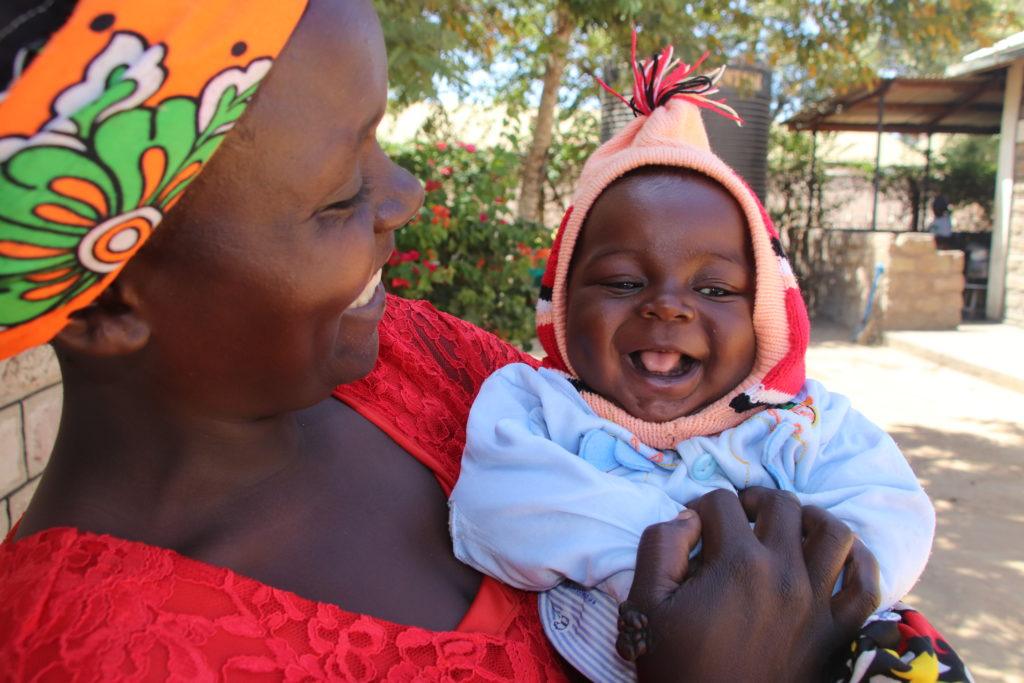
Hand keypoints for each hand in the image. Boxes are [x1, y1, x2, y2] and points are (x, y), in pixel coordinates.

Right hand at [627, 488, 879, 681]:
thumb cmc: (677, 667)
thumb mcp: (645, 605)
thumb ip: (660, 547)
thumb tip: (689, 518)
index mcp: (737, 565)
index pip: (722, 503)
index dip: (701, 507)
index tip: (693, 527)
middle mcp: (785, 574)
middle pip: (782, 505)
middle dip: (754, 500)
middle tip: (738, 515)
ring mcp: (819, 603)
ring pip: (834, 532)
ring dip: (809, 518)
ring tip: (788, 527)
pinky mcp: (839, 631)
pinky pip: (866, 583)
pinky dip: (858, 560)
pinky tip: (836, 557)